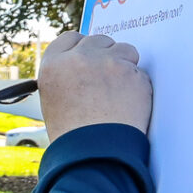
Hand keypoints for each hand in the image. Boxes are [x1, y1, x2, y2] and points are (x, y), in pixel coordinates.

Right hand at [37, 31, 151, 136]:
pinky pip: (140, 71)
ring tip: (119, 92)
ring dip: (125, 65)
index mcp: (53, 65)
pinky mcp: (132, 73)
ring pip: (124, 50)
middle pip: (99, 40)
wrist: (93, 153)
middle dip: (105, 54)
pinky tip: (129, 104)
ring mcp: (107, 63)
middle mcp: (78, 59)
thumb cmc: (72, 135)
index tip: (90, 57)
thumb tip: (87, 65)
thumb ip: (67, 76)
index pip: (71, 38)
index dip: (83, 48)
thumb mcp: (54, 99)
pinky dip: (137, 85)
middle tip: (108, 78)